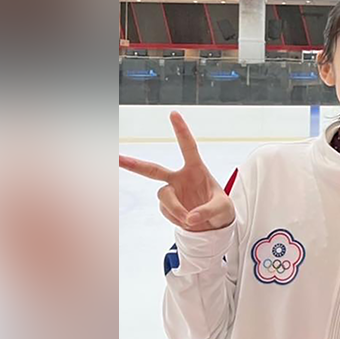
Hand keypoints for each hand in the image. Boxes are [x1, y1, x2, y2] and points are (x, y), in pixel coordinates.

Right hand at [119, 112, 233, 231]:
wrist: (214, 226)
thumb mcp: (223, 209)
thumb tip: (190, 218)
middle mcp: (180, 178)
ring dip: (176, 209)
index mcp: (197, 169)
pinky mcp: (167, 207)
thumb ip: (208, 211)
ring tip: (193, 221)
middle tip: (116, 158)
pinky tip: (189, 222)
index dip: (181, 130)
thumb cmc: (222, 210)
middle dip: (133, 164)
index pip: (188, 147)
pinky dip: (178, 219)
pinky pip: (167, 212)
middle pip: (152, 170)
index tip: (173, 113)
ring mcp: (171, 192)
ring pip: (164, 197)